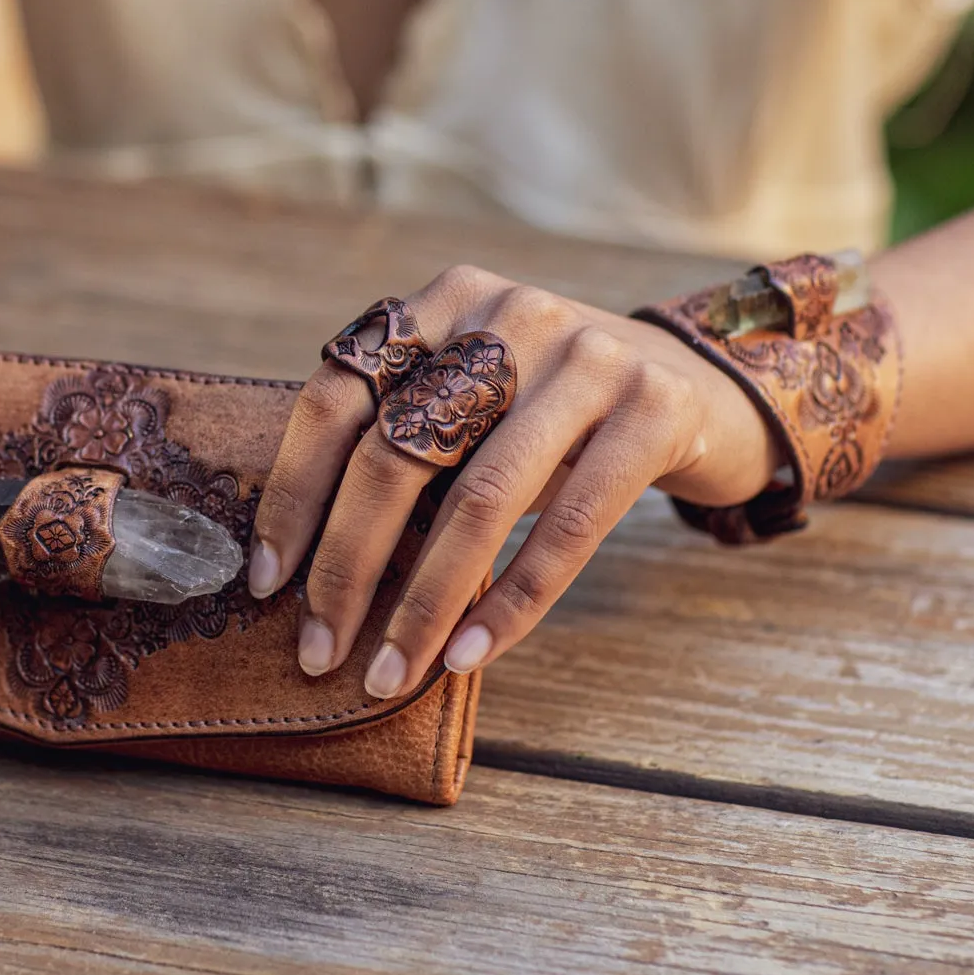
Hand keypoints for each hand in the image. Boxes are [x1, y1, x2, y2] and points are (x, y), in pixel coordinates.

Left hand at [248, 265, 782, 699]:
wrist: (704, 389)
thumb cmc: (554, 419)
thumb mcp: (476, 409)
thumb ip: (405, 452)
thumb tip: (306, 571)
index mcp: (443, 302)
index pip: (337, 398)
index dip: (294, 494)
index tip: (268, 582)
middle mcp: (507, 315)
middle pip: (397, 451)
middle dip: (348, 565)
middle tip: (318, 650)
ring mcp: (587, 355)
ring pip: (480, 497)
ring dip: (424, 602)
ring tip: (390, 672)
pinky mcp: (652, 408)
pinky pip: (569, 527)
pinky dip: (511, 602)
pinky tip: (470, 653)